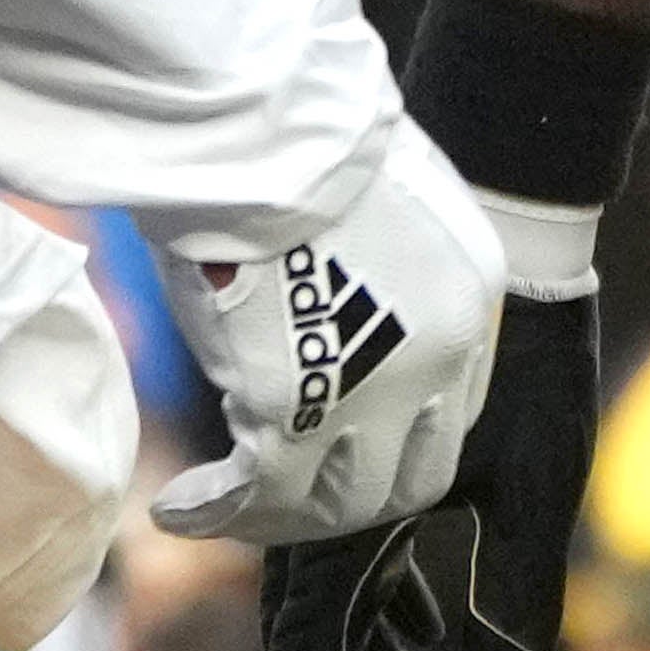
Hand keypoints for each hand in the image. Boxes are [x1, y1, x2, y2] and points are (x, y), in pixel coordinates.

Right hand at [139, 115, 507, 554]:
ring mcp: (372, 393)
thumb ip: (386, 255)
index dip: (390, 441)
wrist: (271, 133)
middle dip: (345, 498)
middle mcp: (439, 361)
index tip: (337, 444)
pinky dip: (217, 514)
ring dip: (281, 517)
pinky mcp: (294, 409)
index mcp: (470, 301)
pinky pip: (259, 496)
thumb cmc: (311, 141)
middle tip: (286, 494)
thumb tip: (344, 287)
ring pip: (339, 504)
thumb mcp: (389, 194)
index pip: (449, 414)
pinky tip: (178, 509)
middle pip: (407, 479)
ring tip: (226, 507)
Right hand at [262, 271, 596, 650]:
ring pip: (338, 612)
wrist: (512, 238)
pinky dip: (389, 619)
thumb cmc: (530, 361)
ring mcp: (340, 488)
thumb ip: (525, 605)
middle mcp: (322, 515)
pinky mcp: (373, 463)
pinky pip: (361, 563)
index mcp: (345, 529)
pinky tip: (433, 643)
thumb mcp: (543, 491)